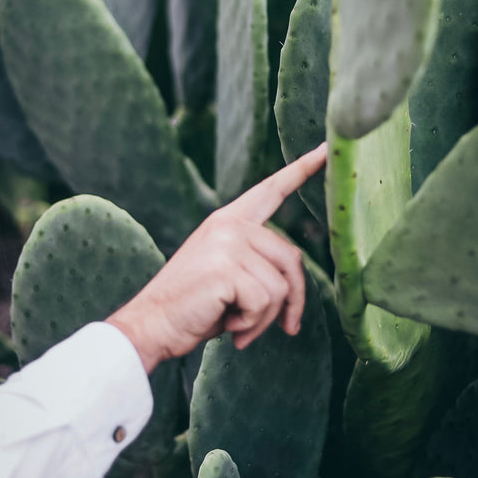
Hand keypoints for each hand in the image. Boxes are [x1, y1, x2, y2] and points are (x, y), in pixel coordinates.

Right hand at [106, 143, 327, 372]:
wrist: (151, 324)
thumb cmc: (193, 307)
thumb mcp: (228, 276)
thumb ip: (257, 265)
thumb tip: (293, 287)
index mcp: (228, 221)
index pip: (271, 191)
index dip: (301, 170)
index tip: (326, 149)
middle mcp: (229, 225)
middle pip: (291, 259)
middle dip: (292, 301)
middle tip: (284, 328)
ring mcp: (227, 242)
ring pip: (280, 287)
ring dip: (263, 319)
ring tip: (236, 324)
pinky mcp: (226, 266)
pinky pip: (265, 302)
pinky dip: (251, 324)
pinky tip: (228, 324)